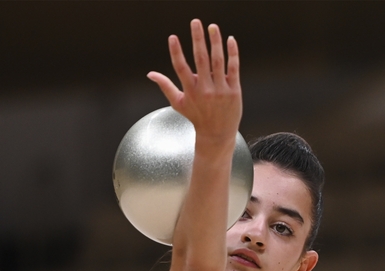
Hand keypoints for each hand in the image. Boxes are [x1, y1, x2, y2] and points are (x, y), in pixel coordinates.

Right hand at [147, 19, 241, 143]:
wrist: (217, 133)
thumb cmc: (196, 117)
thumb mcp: (178, 103)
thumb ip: (165, 86)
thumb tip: (150, 74)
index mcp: (190, 90)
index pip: (180, 68)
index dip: (176, 52)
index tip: (173, 37)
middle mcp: (205, 89)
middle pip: (200, 59)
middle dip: (197, 39)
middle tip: (195, 22)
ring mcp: (220, 89)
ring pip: (218, 61)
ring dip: (215, 42)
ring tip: (212, 27)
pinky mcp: (234, 90)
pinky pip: (233, 68)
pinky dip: (232, 53)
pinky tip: (230, 39)